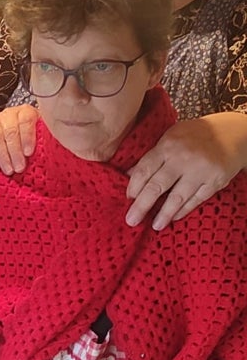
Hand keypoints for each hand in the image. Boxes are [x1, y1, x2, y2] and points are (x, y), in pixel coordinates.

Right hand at [0, 105, 38, 174]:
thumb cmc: (31, 139)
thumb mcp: (41, 136)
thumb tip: (53, 153)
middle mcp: (9, 115)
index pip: (26, 120)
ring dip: (3, 155)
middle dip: (15, 152)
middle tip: (20, 168)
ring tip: (9, 170)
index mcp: (26, 112)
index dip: (27, 136)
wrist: (11, 136)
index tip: (29, 153)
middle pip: (10, 131)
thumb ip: (45, 140)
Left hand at [125, 113, 246, 229]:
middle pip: (157, 186)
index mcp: (167, 146)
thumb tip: (129, 175)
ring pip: (178, 197)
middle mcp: (183, 159)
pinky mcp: (215, 181)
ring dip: (164, 213)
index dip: (134, 187)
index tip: (127, 199)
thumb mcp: (170, 138)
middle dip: (142, 205)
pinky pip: (197, 199)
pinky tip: (174, 217)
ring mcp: (200, 171)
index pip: (144, 170)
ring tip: (155, 226)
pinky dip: (184, 210)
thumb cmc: (194, 136)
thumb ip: (152, 156)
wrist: (232, 133)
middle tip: (131, 220)